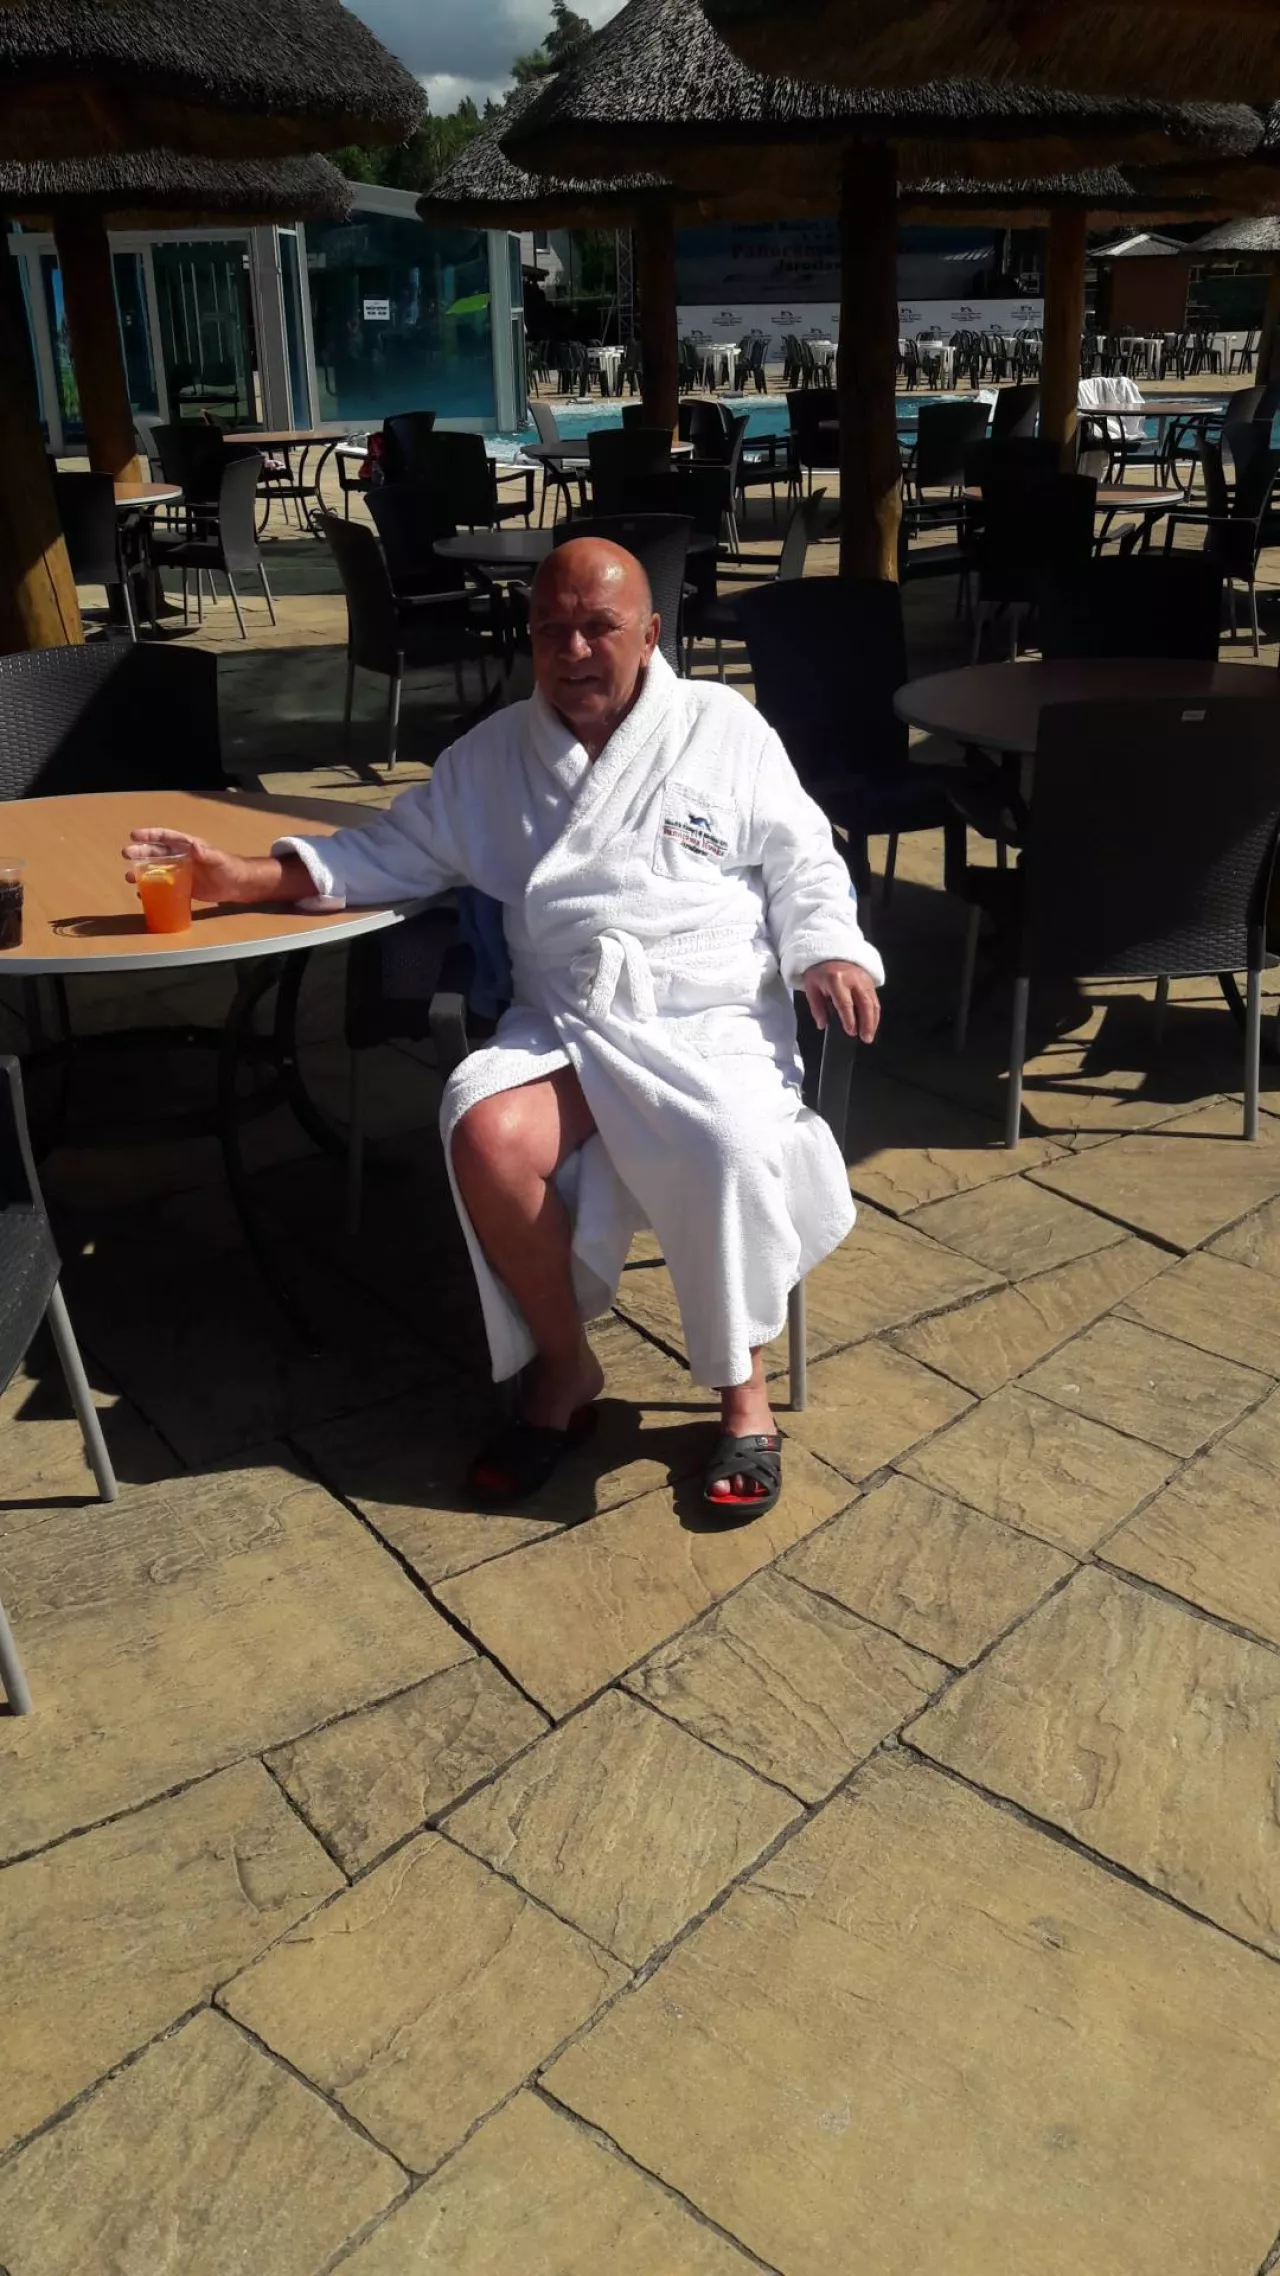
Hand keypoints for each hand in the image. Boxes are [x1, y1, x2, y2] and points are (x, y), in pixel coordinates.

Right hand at [122, 827, 248, 906]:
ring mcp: (181, 873)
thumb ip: (206, 853)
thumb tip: (194, 846)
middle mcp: (181, 858)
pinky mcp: (183, 887)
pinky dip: (153, 890)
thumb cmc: (229, 867)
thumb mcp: (218, 859)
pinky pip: (164, 887)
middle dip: (140, 852)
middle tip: (125, 853)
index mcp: (188, 847)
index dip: (150, 835)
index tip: (134, 835)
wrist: (238, 885)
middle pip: (157, 853)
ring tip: (129, 877)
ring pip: (157, 870)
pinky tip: (142, 894)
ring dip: (142, 872)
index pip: (166, 837)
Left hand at [802, 959, 879, 1042]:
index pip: (845, 1003)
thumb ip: (817, 1008)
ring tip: (869, 1035)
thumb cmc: (820, 972)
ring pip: (872, 1002)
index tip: (851, 1032)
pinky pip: (875, 999)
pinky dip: (875, 1013)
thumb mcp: (811, 988)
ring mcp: (863, 979)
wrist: (830, 953)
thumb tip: (822, 1024)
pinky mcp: (869, 981)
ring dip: (873, 1020)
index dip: (849, 1019)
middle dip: (867, 1023)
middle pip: (864, 1003)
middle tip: (866, 1038)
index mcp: (836, 980)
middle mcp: (852, 979)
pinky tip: (872, 1023)